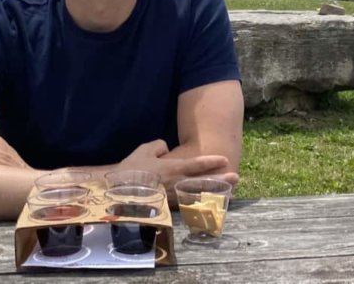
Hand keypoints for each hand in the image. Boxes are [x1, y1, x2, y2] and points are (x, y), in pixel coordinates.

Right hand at [118, 140, 238, 203]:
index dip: (211, 161)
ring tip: (229, 193)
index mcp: (172, 168)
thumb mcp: (144, 150)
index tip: (224, 159)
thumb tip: (166, 148)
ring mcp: (173, 197)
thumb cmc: (131, 169)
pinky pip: (188, 204)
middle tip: (235, 177)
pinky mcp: (168, 207)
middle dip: (221, 180)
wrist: (118, 191)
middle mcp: (176, 183)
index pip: (196, 164)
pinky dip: (200, 204)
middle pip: (203, 182)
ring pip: (199, 195)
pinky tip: (209, 205)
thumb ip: (159, 146)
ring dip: (214, 194)